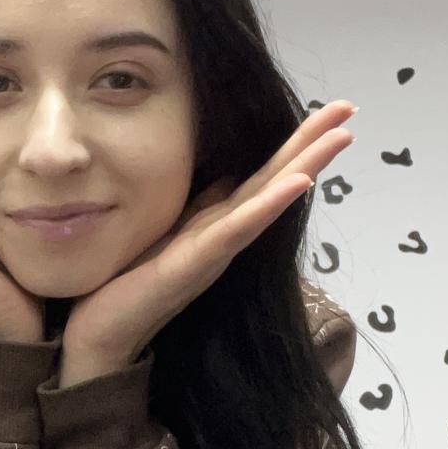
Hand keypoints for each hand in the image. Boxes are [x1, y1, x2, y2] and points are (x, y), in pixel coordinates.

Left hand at [62, 100, 358, 371]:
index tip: (328, 112)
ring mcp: (213, 253)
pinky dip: (268, 205)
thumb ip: (196, 209)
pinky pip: (236, 230)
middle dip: (313, 144)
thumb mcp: (165, 233)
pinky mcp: (193, 266)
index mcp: (214, 226)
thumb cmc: (125, 288)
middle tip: (348, 109)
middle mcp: (223, 239)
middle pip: (277, 181)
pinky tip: (298, 182)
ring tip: (342, 137)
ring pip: (268, 201)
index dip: (294, 144)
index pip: (263, 177)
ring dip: (307, 166)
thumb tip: (222, 178)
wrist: (99, 339)